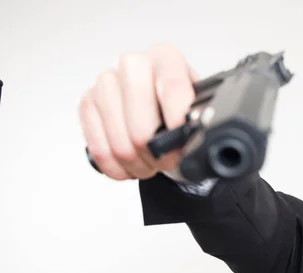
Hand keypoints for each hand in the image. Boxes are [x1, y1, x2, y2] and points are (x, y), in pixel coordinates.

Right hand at [79, 43, 198, 180]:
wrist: (160, 107)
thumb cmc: (179, 106)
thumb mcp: (199, 107)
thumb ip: (199, 117)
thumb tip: (196, 135)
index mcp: (166, 58)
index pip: (173, 88)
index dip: (178, 121)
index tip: (182, 142)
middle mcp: (133, 65)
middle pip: (141, 128)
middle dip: (157, 156)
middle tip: (169, 161)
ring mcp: (106, 83)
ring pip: (121, 145)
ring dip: (139, 164)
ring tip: (152, 162)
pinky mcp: (88, 103)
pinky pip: (101, 150)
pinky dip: (118, 168)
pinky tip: (132, 164)